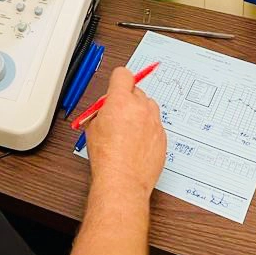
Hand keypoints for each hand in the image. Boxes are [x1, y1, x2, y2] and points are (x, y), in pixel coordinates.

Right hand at [85, 67, 166, 198]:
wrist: (122, 180)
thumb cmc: (106, 156)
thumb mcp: (92, 126)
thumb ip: (101, 111)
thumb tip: (105, 108)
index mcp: (120, 101)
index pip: (123, 74)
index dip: (118, 80)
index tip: (117, 86)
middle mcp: (140, 108)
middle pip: (137, 90)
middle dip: (128, 98)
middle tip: (119, 112)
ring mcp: (154, 123)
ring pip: (149, 106)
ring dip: (141, 112)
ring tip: (129, 128)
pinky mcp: (163, 138)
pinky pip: (156, 125)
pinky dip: (148, 129)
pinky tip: (138, 142)